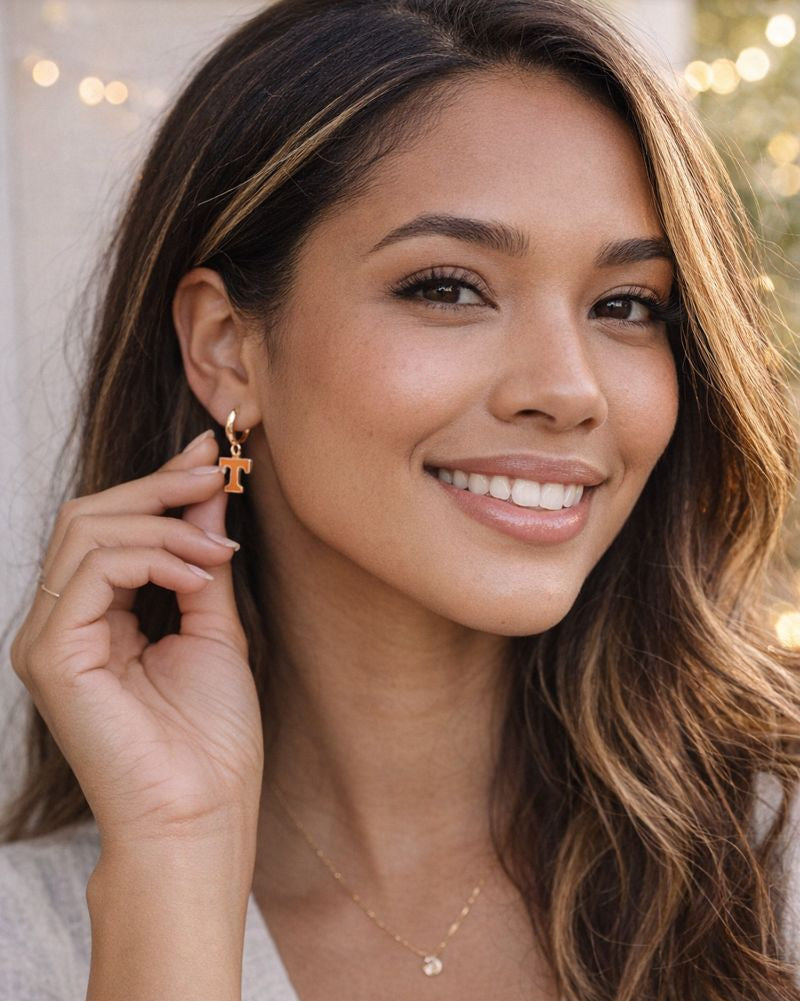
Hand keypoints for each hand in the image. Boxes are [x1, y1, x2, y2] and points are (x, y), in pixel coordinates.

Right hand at [10, 432, 263, 853]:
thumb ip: (203, 556)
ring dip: (164, 522)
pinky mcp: (50, 654)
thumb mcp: (215, 624)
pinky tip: (200, 576)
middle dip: (159, 486)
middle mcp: (63, 622)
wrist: (202, 816)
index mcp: (96, 617)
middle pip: (91, 515)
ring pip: (87, 530)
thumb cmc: (211, 737)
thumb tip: (209, 489)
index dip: (159, 482)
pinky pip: (93, 570)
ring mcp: (48, 638)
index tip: (210, 455)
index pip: (111, 526)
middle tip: (217, 473)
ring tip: (219, 548)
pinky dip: (151, 557)